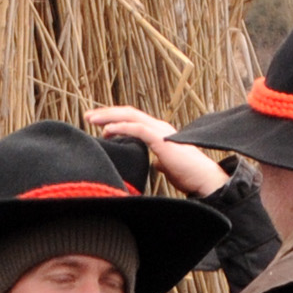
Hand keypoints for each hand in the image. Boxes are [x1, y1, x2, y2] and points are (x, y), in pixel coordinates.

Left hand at [84, 106, 228, 196]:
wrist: (204, 180)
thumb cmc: (189, 175)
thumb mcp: (169, 166)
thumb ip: (160, 161)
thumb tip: (155, 163)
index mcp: (159, 132)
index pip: (133, 119)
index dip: (115, 119)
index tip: (98, 124)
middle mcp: (159, 126)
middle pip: (128, 113)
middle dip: (106, 113)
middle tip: (88, 116)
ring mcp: (161, 131)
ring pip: (130, 116)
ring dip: (109, 116)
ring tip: (92, 120)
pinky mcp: (161, 140)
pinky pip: (137, 129)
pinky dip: (121, 127)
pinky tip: (107, 131)